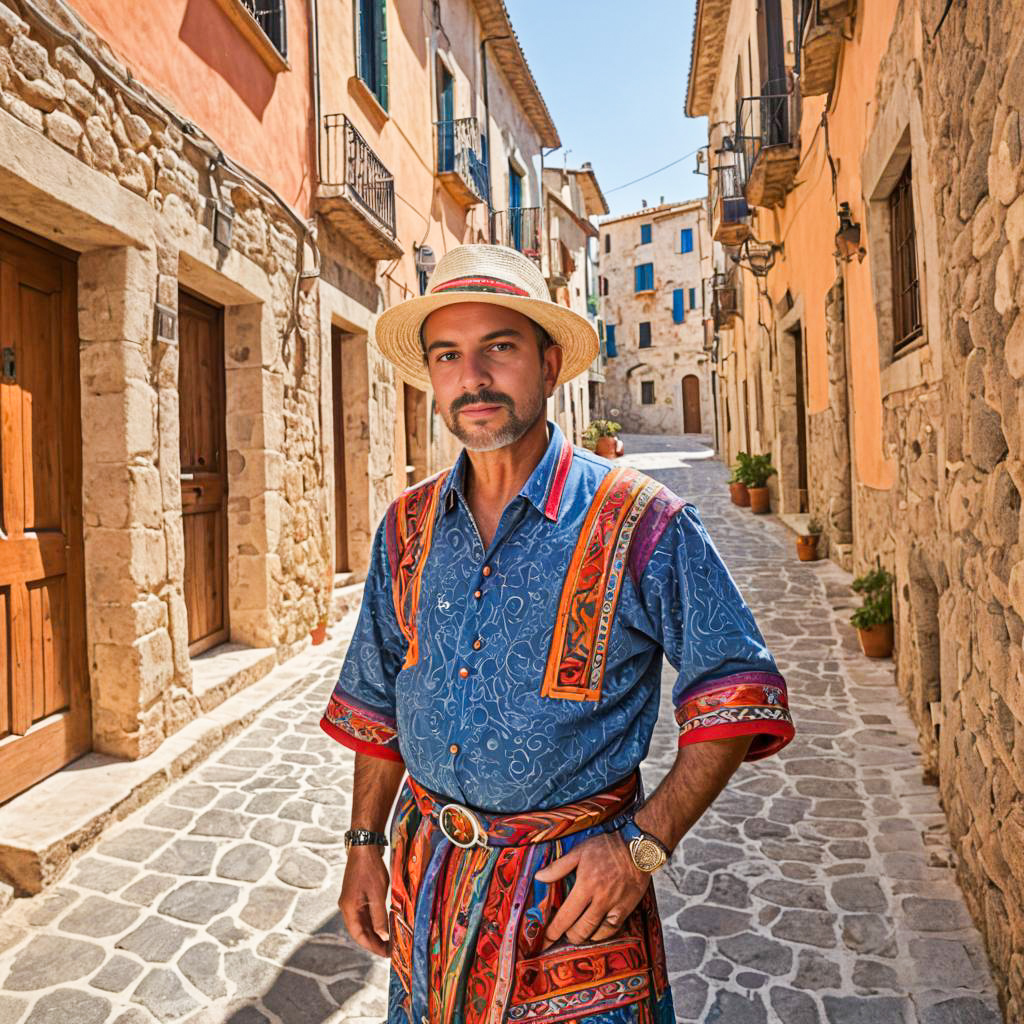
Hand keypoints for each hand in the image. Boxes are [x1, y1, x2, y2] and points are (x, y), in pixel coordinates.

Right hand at [338, 845, 390, 956]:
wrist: (364, 846)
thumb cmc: (370, 869)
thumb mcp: (377, 895)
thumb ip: (379, 918)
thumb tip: (383, 937)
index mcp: (349, 909)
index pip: (359, 935)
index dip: (373, 946)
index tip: (386, 954)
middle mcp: (347, 907)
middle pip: (360, 931)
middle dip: (375, 941)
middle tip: (391, 950)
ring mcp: (351, 900)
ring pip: (363, 922)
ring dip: (375, 932)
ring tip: (390, 940)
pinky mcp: (357, 894)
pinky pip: (365, 913)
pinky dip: (375, 921)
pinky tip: (385, 924)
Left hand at [533, 831, 650, 947]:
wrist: (638, 847)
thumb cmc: (607, 847)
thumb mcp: (579, 851)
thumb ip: (558, 867)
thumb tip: (538, 877)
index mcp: (585, 885)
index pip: (565, 916)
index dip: (553, 932)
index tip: (545, 940)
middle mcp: (599, 899)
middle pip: (579, 930)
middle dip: (566, 936)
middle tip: (560, 936)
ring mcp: (614, 906)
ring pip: (595, 934)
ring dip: (582, 937)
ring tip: (575, 934)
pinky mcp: (627, 909)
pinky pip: (612, 930)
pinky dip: (601, 934)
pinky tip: (594, 932)